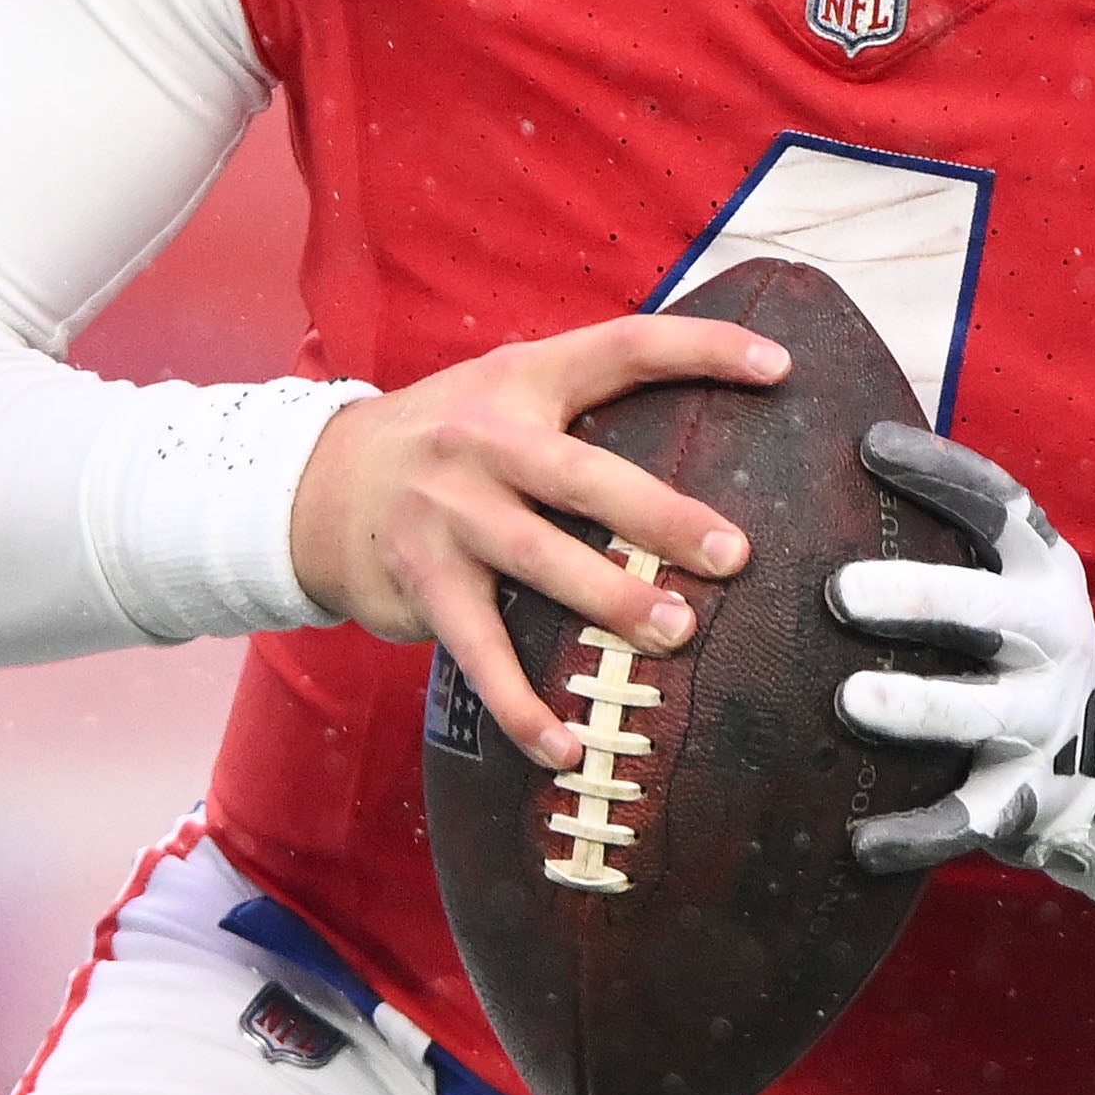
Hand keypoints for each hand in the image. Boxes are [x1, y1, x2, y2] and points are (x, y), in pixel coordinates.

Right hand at [291, 316, 787, 769]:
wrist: (316, 486)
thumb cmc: (448, 443)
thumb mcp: (508, 392)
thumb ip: (587, 403)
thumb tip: (713, 422)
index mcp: (523, 379)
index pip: (622, 348)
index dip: (700, 349)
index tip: (778, 367)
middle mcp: (483, 440)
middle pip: (583, 474)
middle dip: (660, 516)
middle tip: (732, 554)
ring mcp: (448, 513)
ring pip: (538, 559)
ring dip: (608, 602)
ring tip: (674, 635)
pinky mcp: (423, 583)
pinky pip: (480, 651)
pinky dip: (522, 704)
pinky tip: (566, 745)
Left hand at [830, 427, 1094, 878]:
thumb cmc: (1014, 643)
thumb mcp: (1007, 579)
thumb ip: (944, 533)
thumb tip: (836, 441)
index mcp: (1043, 572)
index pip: (997, 508)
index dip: (940, 475)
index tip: (869, 447)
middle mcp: (1051, 640)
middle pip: (987, 613)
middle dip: (919, 598)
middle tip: (840, 591)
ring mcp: (1042, 722)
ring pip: (979, 714)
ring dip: (918, 707)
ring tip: (852, 702)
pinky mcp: (1023, 799)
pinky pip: (968, 820)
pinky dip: (917, 835)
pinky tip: (861, 844)